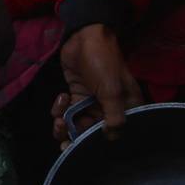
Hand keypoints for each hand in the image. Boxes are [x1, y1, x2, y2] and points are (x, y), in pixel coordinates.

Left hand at [55, 24, 143, 142]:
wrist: (85, 37)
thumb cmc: (103, 63)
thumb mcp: (111, 90)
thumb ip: (113, 116)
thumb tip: (112, 137)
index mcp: (125, 108)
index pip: (114, 132)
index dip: (96, 142)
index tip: (79, 147)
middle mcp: (110, 108)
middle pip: (92, 131)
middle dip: (76, 135)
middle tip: (63, 140)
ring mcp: (92, 102)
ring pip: (77, 123)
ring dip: (65, 124)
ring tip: (59, 120)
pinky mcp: (77, 95)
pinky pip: (67, 110)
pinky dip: (60, 108)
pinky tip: (62, 96)